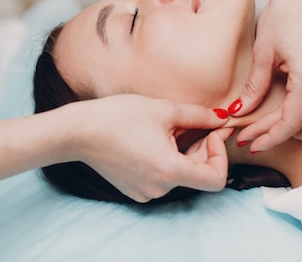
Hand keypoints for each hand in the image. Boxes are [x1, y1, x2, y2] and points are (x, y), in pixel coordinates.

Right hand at [71, 95, 229, 202]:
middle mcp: (160, 188)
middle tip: (198, 123)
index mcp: (171, 170)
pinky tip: (153, 139)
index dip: (220, 156)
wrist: (79, 132)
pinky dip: (166, 160)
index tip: (210, 134)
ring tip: (170, 128)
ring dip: (183, 153)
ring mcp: (145, 192)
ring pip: (179, 174)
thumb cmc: (119, 117)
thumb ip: (199, 116)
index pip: (216, 180)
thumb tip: (222, 119)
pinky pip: (161, 177)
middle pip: (197, 174)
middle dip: (203, 148)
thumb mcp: (164, 110)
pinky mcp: (134, 189)